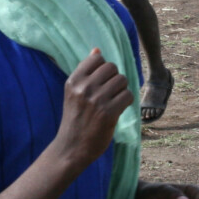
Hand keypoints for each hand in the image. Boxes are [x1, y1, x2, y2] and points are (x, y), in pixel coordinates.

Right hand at [54, 49, 132, 166]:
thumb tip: (97, 49)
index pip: (97, 58)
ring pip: (122, 80)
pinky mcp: (109, 113)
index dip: (103, 69)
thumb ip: (85, 72)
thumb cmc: (75, 119)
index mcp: (73, 81)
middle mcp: (84, 88)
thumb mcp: (74, 93)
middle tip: (110, 93)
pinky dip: (126, 102)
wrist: (71, 148)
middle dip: (115, 78)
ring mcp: (97, 100)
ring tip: (113, 101)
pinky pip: (128, 95)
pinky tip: (117, 109)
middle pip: (112, 67)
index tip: (101, 82)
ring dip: (122, 90)